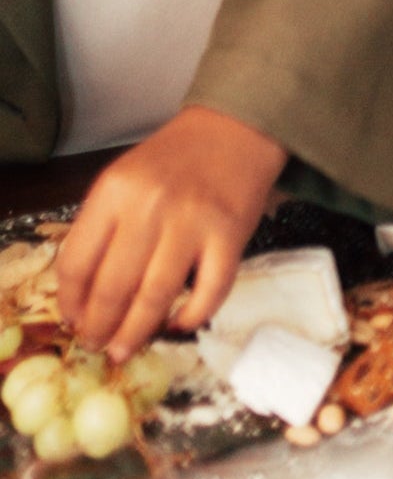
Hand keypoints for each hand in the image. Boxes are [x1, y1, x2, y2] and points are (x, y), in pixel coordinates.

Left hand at [56, 106, 286, 361]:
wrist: (237, 128)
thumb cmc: (174, 160)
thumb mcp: (124, 180)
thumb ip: (103, 228)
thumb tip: (87, 296)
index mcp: (114, 192)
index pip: (77, 262)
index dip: (71, 302)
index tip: (73, 321)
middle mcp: (150, 207)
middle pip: (114, 287)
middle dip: (100, 327)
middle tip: (98, 345)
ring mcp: (194, 222)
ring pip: (156, 296)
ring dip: (137, 332)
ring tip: (126, 350)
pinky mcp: (232, 235)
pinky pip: (210, 290)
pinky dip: (193, 315)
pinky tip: (180, 324)